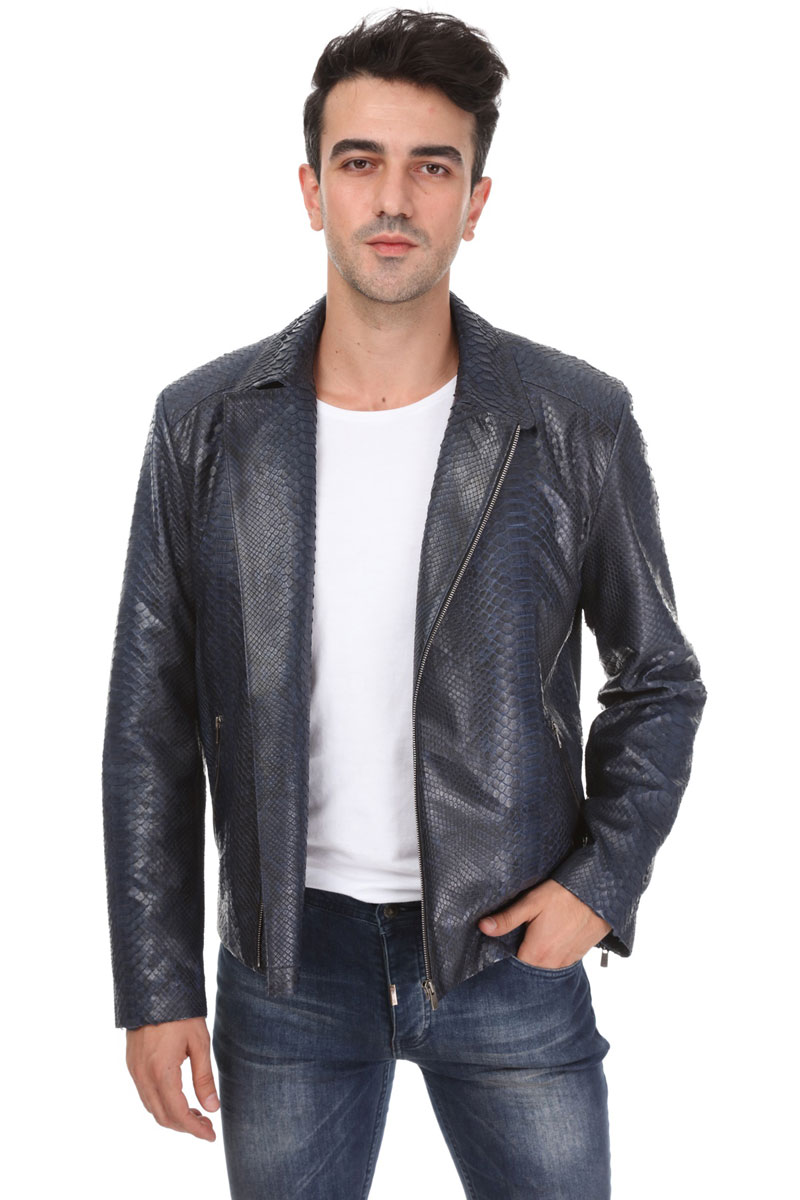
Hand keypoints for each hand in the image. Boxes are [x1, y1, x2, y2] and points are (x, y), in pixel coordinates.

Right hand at [126, 1016, 218, 1140]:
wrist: (152, 988)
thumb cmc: (180, 1013)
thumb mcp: (199, 1043)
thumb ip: (204, 1078)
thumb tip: (212, 1108)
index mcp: (161, 1073)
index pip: (178, 1114)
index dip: (195, 1130)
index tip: (211, 1136)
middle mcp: (143, 1076)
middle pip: (163, 1117)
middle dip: (185, 1127)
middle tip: (206, 1126)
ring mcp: (134, 1071)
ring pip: (152, 1108)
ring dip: (173, 1117)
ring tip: (196, 1114)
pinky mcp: (132, 1065)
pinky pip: (145, 1095)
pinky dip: (161, 1104)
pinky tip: (178, 1098)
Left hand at [478, 879, 611, 967]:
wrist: (598, 893)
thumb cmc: (563, 895)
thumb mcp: (531, 903)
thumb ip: (507, 919)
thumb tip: (483, 927)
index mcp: (537, 954)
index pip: (513, 966)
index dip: (505, 955)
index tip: (502, 944)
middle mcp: (552, 964)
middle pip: (529, 968)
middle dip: (521, 956)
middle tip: (520, 936)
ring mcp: (567, 962)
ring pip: (544, 966)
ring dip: (538, 955)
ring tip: (535, 935)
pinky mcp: (577, 956)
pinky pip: (559, 962)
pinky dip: (552, 954)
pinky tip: (550, 936)